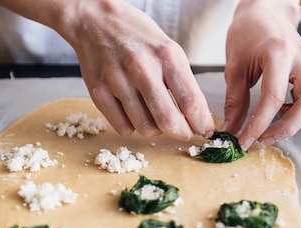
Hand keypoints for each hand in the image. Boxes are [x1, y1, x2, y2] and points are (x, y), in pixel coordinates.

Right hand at [56, 0, 215, 138]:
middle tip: (184, 132)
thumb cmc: (138, 38)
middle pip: (168, 121)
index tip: (206, 131)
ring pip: (146, 129)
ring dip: (156, 129)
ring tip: (155, 114)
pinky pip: (124, 128)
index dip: (202, 124)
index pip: (191, 102)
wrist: (95, 20)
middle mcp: (141, 67)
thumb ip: (185, 84)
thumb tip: (200, 119)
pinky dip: (133, 127)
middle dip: (182, 133)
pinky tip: (134, 112)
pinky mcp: (97, 92)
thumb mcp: (170, 51)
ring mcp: (117, 80)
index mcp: (166, 56)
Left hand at [223, 0, 300, 148]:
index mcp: (279, 53)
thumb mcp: (234, 67)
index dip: (259, 124)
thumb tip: (233, 129)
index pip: (274, 98)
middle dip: (288, 127)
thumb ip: (235, 101)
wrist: (265, 13)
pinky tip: (292, 109)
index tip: (246, 140)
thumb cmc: (249, 35)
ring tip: (279, 120)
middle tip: (266, 138)